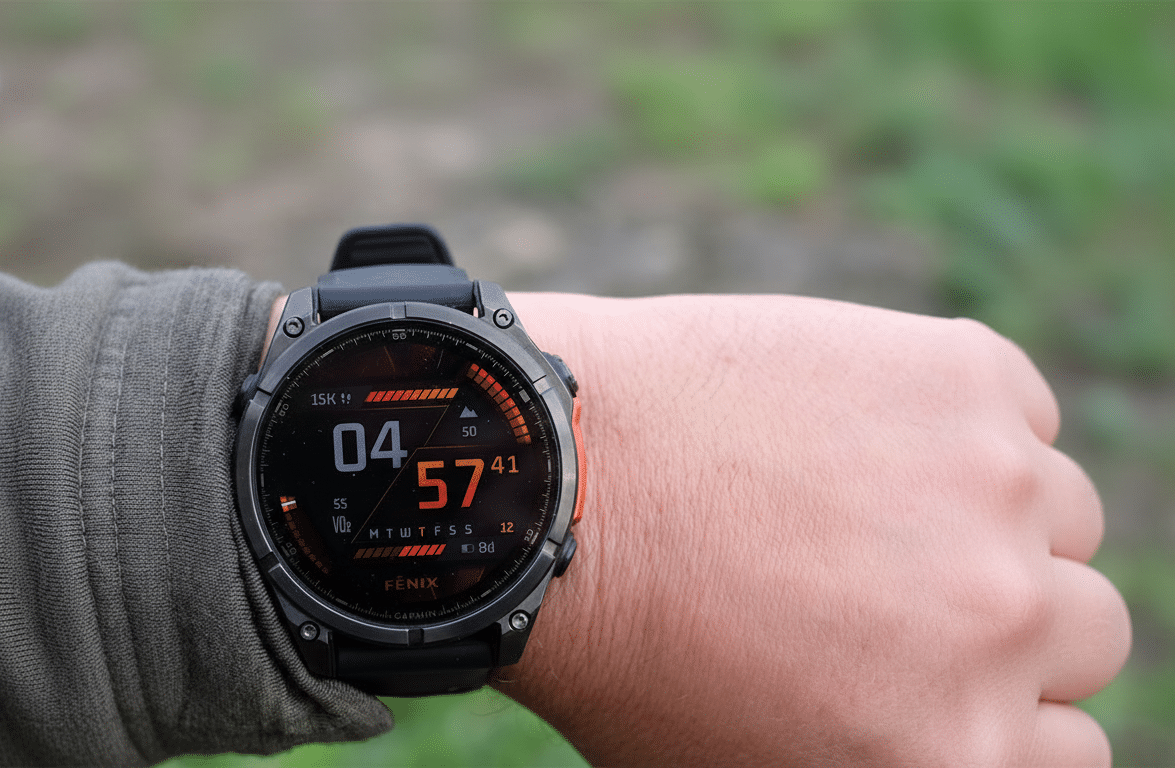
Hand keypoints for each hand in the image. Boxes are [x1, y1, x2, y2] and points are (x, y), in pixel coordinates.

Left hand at [497, 293, 1130, 766]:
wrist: (547, 482)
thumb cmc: (625, 642)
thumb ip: (892, 758)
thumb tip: (962, 736)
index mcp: (957, 757)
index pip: (1070, 750)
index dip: (996, 704)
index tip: (942, 669)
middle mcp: (1002, 629)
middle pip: (1082, 628)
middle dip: (996, 613)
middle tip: (888, 577)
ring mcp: (996, 489)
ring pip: (1058, 511)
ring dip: (982, 509)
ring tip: (854, 494)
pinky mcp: (962, 374)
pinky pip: (1017, 409)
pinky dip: (959, 420)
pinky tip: (854, 427)